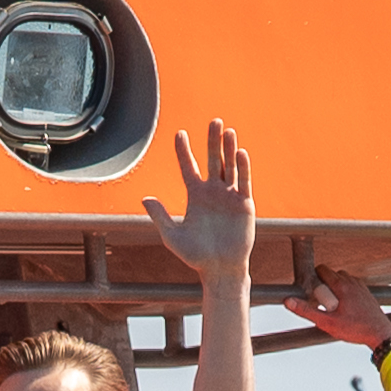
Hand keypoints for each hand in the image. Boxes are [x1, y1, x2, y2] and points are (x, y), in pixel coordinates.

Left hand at [138, 118, 260, 290]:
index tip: (179, 133)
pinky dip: (242, 168)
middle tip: (213, 121)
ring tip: (227, 130)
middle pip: (213, 160)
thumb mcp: (172, 236)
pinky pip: (243, 182)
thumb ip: (160, 216)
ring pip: (229, 167)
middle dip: (212, 141)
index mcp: (195, 196)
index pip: (188, 168)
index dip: (184, 151)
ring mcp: (230, 197)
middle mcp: (213, 192)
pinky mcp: (244, 205)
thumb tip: (145, 198)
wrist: (219, 270)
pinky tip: (239, 152)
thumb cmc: (196, 256)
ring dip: (228, 149)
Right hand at [279, 263, 390, 356]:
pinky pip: (352, 287)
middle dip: (323, 284)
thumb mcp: (327, 322)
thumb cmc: (357, 328)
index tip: (311, 290)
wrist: (380, 334)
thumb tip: (290, 302)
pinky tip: (344, 308)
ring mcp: (361, 287)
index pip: (322, 270)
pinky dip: (345, 293)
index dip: (313, 277)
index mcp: (342, 285)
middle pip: (332, 274)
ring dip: (335, 288)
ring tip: (332, 306)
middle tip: (321, 301)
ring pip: (343, 280)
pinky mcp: (367, 294)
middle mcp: (352, 282)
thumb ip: (307, 311)